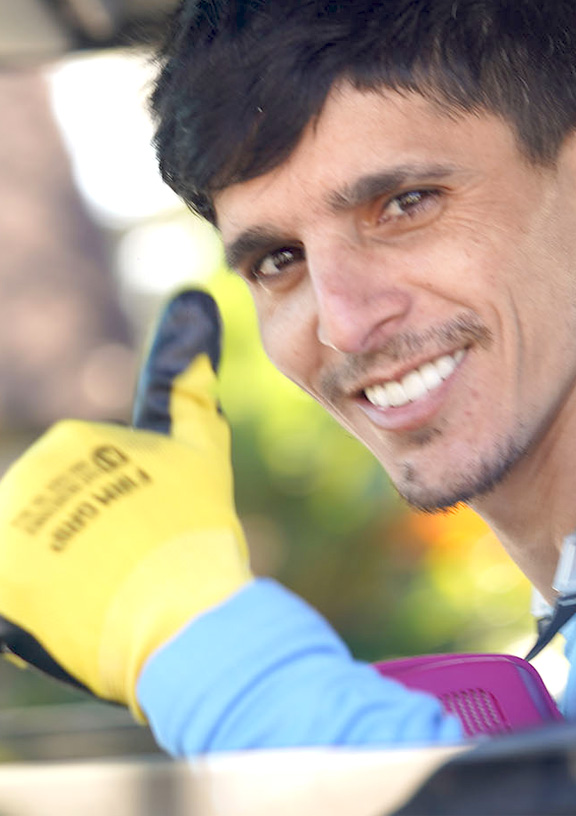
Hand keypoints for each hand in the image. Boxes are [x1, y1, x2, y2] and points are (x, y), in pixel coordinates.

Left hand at [0, 290, 250, 715]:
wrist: (184, 612)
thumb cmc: (197, 531)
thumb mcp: (203, 452)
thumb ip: (192, 391)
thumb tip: (196, 302)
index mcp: (74, 440)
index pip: (89, 482)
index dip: (122, 520)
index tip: (148, 543)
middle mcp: (29, 475)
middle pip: (56, 518)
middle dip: (85, 547)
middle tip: (130, 574)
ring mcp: (12, 530)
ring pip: (34, 558)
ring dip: (60, 583)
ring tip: (105, 603)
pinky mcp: (2, 582)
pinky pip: (13, 600)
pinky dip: (35, 616)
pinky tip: (70, 625)